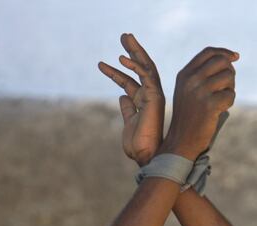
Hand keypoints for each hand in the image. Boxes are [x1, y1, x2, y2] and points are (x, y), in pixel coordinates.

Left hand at [98, 33, 164, 166]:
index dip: (116, 73)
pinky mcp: (155, 98)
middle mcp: (150, 97)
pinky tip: (122, 59)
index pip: (129, 82)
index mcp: (143, 103)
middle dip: (132, 52)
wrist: (146, 156)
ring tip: (124, 38)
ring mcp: (154, 96)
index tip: (101, 65)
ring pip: (146, 67)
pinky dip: (135, 66)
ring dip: (135, 51)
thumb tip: (122, 96)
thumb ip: (127, 109)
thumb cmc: (138, 145)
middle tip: (123, 37)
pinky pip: (146, 76)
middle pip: (141, 69)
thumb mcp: (128, 124)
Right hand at [159, 47, 238, 161]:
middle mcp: (191, 80)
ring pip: (228, 76)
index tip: (236, 57)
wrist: (181, 141)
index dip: (224, 52)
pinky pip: (230, 95)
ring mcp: (200, 92)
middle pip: (222, 61)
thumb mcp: (187, 92)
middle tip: (227, 87)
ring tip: (221, 100)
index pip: (208, 52)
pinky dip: (229, 102)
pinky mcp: (210, 105)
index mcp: (184, 74)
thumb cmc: (188, 117)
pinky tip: (220, 110)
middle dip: (230, 72)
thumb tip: (227, 60)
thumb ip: (200, 75)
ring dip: (230, 88)